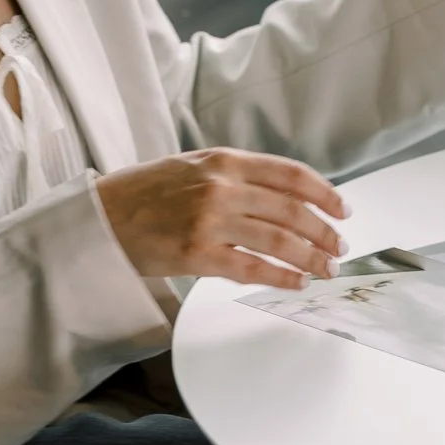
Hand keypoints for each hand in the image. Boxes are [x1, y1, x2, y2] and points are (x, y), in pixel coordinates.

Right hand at [97, 149, 346, 290]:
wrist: (101, 217)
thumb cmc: (145, 193)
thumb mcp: (192, 166)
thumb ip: (235, 175)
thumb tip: (282, 195)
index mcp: (224, 161)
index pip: (290, 175)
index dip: (324, 193)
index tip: (342, 209)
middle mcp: (221, 187)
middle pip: (291, 211)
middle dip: (323, 233)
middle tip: (339, 248)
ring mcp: (209, 221)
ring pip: (278, 241)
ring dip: (310, 258)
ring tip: (325, 270)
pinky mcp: (197, 255)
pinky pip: (251, 269)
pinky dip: (280, 277)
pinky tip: (296, 283)